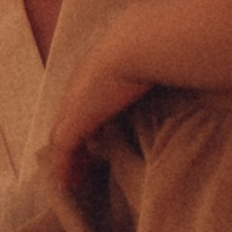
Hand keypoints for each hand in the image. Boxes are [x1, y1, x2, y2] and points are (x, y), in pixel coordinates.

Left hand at [44, 47, 152, 186]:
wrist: (137, 46)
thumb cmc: (152, 51)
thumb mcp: (150, 64)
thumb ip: (150, 76)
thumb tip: (171, 81)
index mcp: (93, 72)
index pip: (84, 103)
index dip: (89, 122)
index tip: (98, 139)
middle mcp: (78, 87)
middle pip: (67, 122)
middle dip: (74, 143)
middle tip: (83, 165)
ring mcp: (73, 104)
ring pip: (60, 138)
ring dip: (66, 159)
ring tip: (75, 180)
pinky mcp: (73, 122)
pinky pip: (62, 151)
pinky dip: (63, 168)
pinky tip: (68, 186)